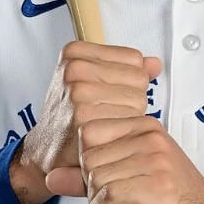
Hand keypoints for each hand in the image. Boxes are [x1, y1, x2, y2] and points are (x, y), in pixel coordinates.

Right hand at [9, 41, 160, 203]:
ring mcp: (79, 91)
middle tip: (102, 110)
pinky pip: (132, 118)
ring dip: (128, 115)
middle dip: (129, 98)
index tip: (102, 90)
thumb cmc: (70, 115)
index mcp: (75, 52)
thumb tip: (155, 64)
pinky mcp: (86, 116)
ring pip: (139, 98)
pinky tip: (105, 133)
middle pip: (139, 78)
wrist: (48, 151)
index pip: (134, 58)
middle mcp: (75, 68)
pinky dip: (125, 129)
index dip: (126, 80)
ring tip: (103, 121)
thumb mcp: (94, 81)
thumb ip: (127, 68)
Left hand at [73, 115, 203, 203]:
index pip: (90, 131)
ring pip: (97, 178)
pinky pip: (109, 196)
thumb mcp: (126, 175)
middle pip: (90, 158)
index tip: (104, 176)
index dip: (87, 160)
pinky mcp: (158, 182)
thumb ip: (89, 176)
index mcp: (144, 126)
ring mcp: (156, 158)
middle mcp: (150, 136)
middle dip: (91, 185)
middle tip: (108, 198)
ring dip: (97, 202)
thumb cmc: (167, 194)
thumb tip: (50, 178)